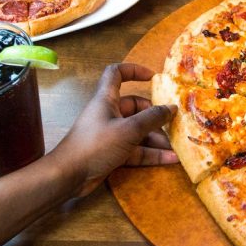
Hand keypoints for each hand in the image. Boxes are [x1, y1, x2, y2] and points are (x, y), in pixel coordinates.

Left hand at [49, 63, 177, 197]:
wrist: (69, 175)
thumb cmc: (96, 144)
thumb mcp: (128, 129)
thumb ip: (152, 118)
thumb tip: (171, 108)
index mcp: (107, 99)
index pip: (116, 74)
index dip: (133, 70)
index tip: (153, 77)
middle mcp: (109, 114)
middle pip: (135, 108)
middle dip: (155, 116)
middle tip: (174, 124)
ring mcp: (111, 134)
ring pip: (138, 131)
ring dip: (156, 139)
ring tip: (176, 146)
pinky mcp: (112, 153)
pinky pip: (136, 150)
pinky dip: (151, 154)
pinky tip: (170, 160)